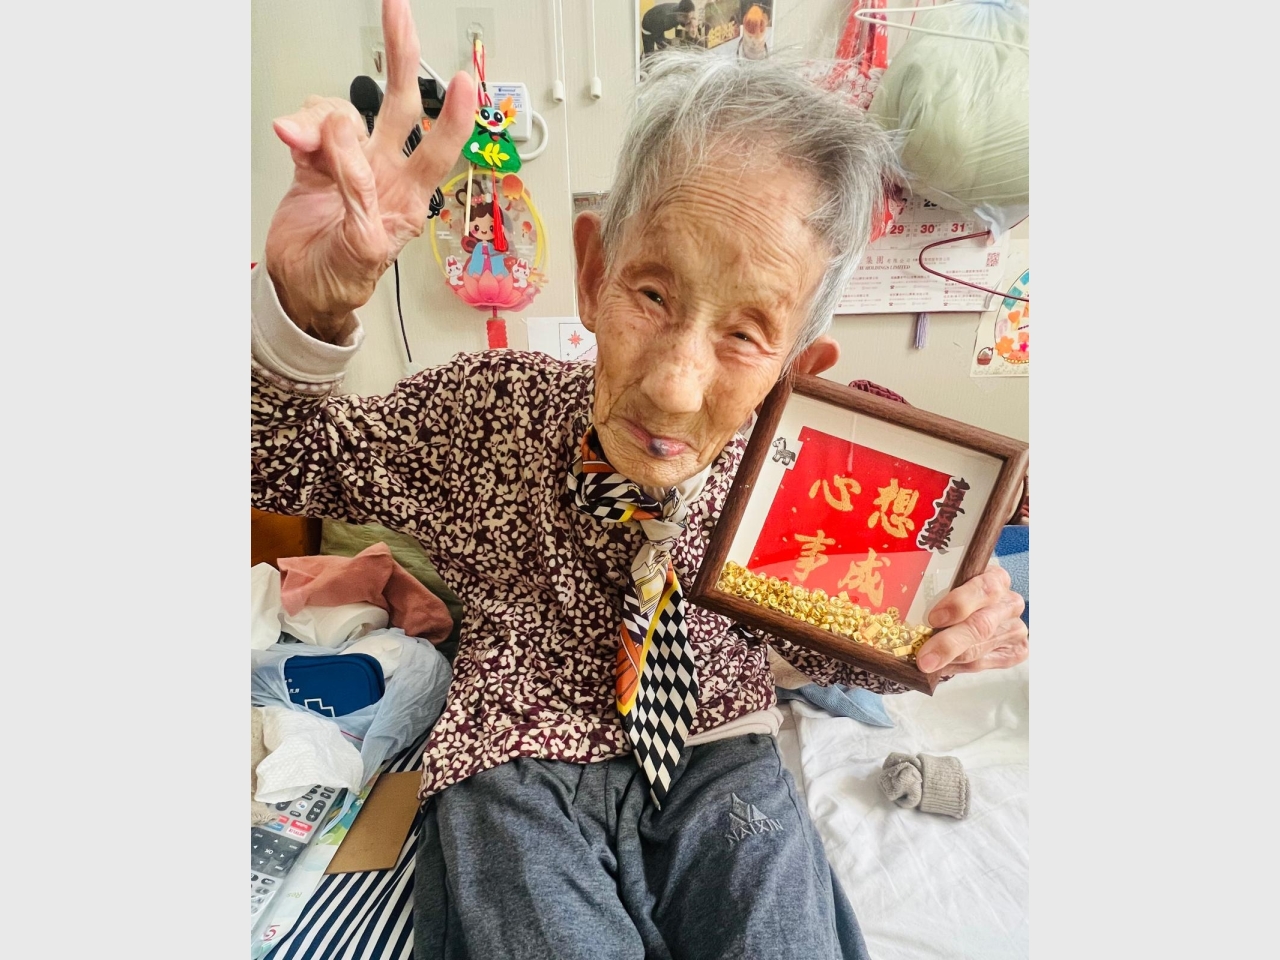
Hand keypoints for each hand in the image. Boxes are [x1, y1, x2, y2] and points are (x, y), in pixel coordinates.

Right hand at [263, 0, 475, 339]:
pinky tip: (292, 139)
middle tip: (398, 14)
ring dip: (321, 118)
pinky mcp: (315, 160)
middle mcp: (385, 172)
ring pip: (345, 111)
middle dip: (401, 57)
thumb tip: (344, 143)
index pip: (438, 149)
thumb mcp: (360, 250)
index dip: (453, 116)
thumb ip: (357, 196)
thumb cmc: (342, 280)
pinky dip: (299, 125)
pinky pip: (310, 125)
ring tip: (303, 146)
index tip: (465, 82)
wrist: (301, 290)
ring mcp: (350, 162)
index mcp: (408, 198)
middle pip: (400, 105)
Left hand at [915, 565, 1027, 676]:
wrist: (975, 612)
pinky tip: (944, 665)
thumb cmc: (955, 596)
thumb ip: (934, 592)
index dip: (959, 604)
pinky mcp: (1016, 651)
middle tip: (924, 658)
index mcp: (995, 578)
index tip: (933, 618)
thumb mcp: (947, 585)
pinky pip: (984, 663)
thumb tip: (904, 611)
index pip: (984, 588)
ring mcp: (1015, 628)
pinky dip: (960, 666)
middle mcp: (1010, 603)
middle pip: (981, 625)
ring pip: (980, 648)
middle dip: (949, 643)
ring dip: (950, 659)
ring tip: (927, 663)